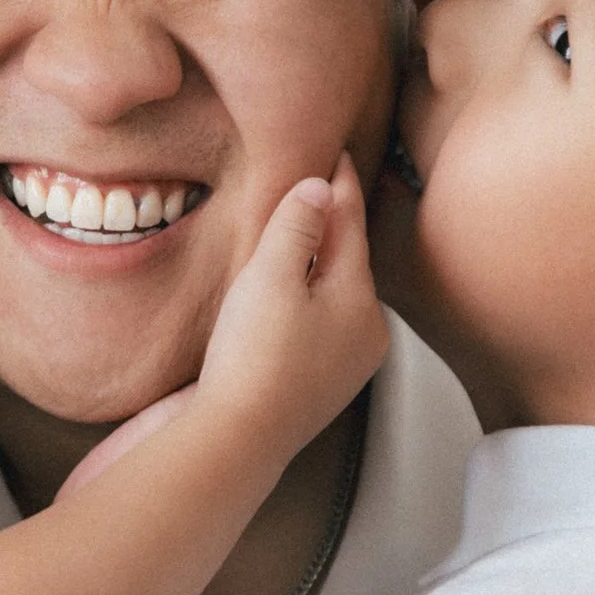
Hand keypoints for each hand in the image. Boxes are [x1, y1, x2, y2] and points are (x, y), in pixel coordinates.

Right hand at [195, 159, 387, 455]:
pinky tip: (274, 295)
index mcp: (362, 304)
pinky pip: (309, 326)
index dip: (339, 185)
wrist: (232, 442)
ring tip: (292, 235)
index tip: (334, 151)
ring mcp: (336, 366)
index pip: (352, 226)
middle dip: (330, 226)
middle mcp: (361, 337)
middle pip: (345, 262)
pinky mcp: (306, 386)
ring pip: (327, 296)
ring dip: (310, 265)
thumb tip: (320, 188)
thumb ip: (298, 226)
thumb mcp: (273, 276)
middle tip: (316, 185)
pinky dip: (296, 300)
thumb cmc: (254, 361)